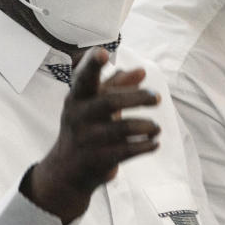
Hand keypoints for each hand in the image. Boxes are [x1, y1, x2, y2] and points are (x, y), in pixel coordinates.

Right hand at [22, 47, 160, 223]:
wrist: (67, 171)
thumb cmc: (86, 129)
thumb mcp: (95, 105)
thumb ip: (118, 86)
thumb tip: (142, 71)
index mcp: (77, 98)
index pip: (85, 78)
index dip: (93, 64)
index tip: (103, 53)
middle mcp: (78, 116)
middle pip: (110, 101)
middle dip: (138, 98)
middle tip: (157, 98)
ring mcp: (86, 139)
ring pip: (123, 128)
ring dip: (146, 126)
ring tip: (156, 128)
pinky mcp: (97, 159)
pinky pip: (128, 150)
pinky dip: (146, 145)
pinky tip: (154, 142)